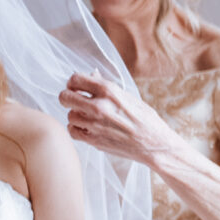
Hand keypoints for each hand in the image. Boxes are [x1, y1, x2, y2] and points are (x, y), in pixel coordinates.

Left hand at [60, 71, 177, 166]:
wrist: (155, 144)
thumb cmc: (146, 120)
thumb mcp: (129, 97)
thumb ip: (107, 87)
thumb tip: (92, 74)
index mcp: (109, 90)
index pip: (75, 79)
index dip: (73, 82)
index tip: (76, 87)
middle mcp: (99, 106)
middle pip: (65, 97)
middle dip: (68, 97)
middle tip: (75, 100)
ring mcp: (95, 124)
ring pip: (70, 115)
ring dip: (76, 115)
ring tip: (88, 117)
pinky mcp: (94, 140)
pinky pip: (73, 131)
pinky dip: (77, 129)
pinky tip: (87, 128)